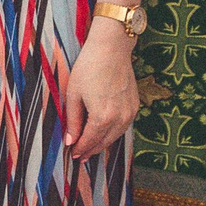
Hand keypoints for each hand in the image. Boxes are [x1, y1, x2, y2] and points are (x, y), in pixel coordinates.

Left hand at [64, 19, 141, 159]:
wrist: (112, 49)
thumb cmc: (89, 68)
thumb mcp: (74, 94)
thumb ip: (73, 120)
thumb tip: (70, 141)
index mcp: (102, 117)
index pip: (90, 141)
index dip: (80, 149)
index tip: (72, 154)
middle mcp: (120, 118)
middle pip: (104, 142)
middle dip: (91, 150)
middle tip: (80, 156)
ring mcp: (130, 113)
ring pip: (115, 136)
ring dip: (103, 143)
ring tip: (91, 148)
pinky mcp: (135, 106)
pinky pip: (123, 126)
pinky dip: (113, 133)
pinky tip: (104, 133)